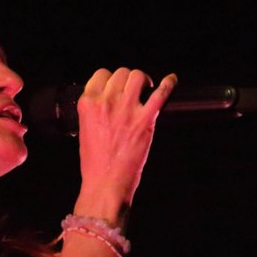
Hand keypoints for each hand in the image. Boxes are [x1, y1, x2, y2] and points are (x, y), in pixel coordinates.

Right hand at [74, 67, 177, 217]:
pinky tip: (172, 81)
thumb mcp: (85, 129)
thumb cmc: (95, 163)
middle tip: (133, 89)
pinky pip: (161, 95)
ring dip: (143, 80)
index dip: (110, 78)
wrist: (106, 183)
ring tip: (147, 88)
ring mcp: (127, 110)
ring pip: (138, 77)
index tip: (116, 85)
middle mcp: (107, 102)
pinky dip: (169, 85)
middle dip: (127, 79)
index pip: (101, 74)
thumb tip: (106, 101)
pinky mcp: (146, 120)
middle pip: (121, 73)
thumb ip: (94, 111)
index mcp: (88, 104)